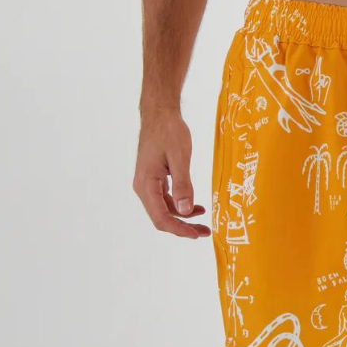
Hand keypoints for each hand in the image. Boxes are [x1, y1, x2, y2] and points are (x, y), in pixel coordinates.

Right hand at [133, 107, 210, 237]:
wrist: (160, 112)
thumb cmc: (169, 130)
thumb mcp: (180, 156)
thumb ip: (182, 184)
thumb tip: (186, 210)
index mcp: (146, 184)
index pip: (161, 218)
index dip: (179, 229)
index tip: (196, 234)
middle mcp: (143, 187)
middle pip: (161, 217)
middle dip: (183, 226)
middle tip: (204, 232)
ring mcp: (147, 183)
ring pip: (164, 208)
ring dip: (183, 216)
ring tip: (204, 218)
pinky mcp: (154, 177)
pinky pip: (165, 198)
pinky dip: (180, 203)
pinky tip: (195, 204)